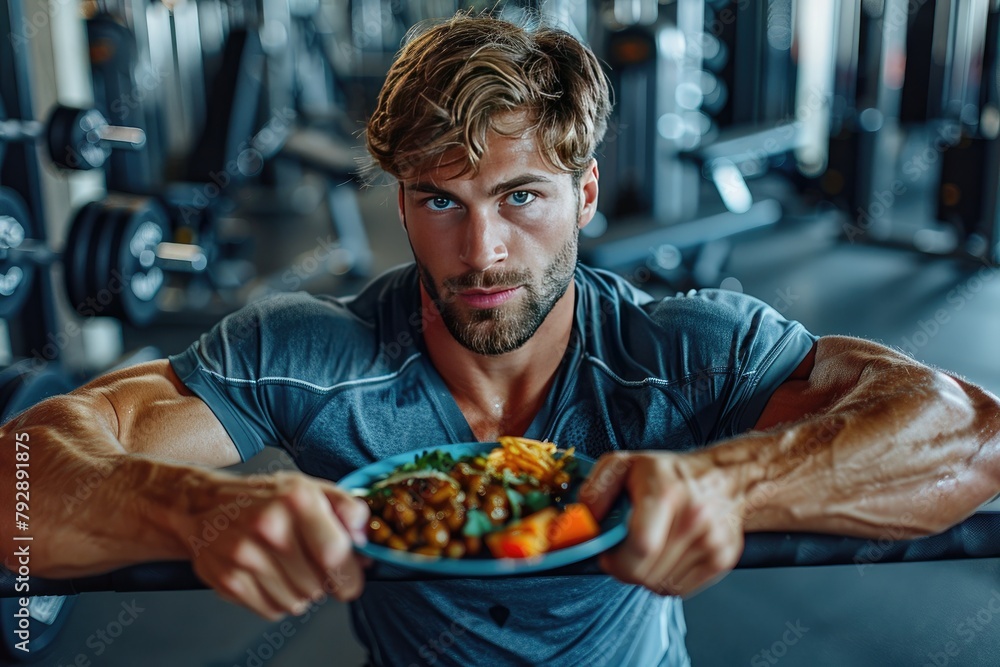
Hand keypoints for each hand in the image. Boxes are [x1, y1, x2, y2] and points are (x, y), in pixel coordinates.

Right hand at [176, 470, 369, 619]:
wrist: (202, 505)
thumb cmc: (264, 497)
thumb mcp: (309, 488)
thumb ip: (346, 509)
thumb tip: (365, 541)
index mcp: (296, 499)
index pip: (335, 554)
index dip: (350, 575)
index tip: (352, 581)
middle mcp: (270, 527)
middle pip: (319, 584)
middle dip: (324, 581)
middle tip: (314, 566)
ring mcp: (245, 556)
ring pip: (298, 602)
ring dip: (301, 592)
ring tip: (288, 567)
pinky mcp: (229, 580)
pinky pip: (273, 610)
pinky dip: (278, 600)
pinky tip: (269, 576)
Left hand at [579, 451, 744, 596]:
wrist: (726, 477)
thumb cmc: (670, 473)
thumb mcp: (625, 465)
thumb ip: (597, 489)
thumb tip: (583, 518)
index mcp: (666, 493)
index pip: (641, 546)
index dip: (617, 561)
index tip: (608, 555)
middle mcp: (693, 518)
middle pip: (647, 572)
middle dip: (626, 569)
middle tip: (623, 553)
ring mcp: (712, 541)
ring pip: (661, 585)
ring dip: (646, 575)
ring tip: (648, 549)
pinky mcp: (723, 559)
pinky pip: (680, 589)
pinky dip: (666, 580)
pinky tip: (665, 556)